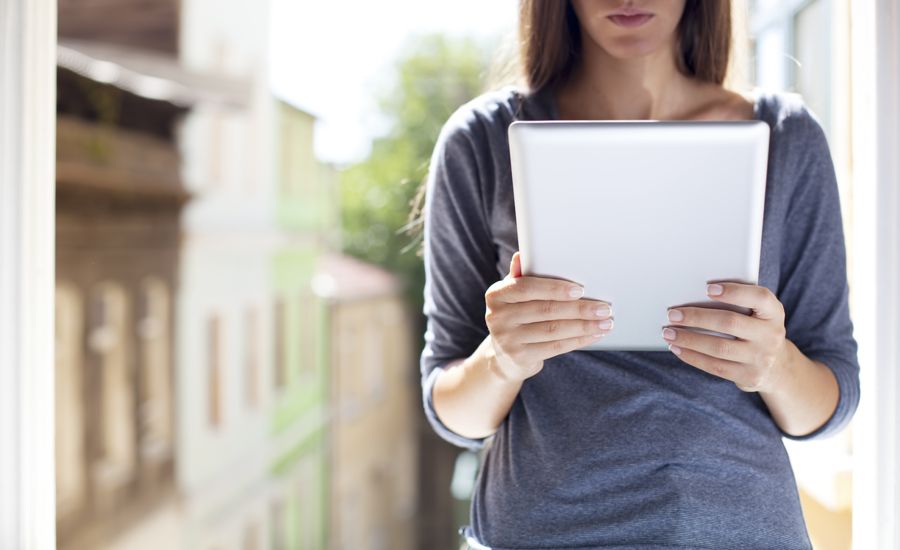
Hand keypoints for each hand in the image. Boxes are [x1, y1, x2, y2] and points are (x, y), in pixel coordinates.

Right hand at [483, 251, 613, 381]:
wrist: (503, 355)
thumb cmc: (515, 317)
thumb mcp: (513, 296)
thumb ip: (520, 277)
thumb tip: (522, 255)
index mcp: (497, 295)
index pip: (526, 287)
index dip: (554, 288)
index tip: (580, 289)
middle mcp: (497, 317)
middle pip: (545, 310)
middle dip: (579, 309)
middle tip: (604, 308)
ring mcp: (507, 339)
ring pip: (553, 330)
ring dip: (584, 326)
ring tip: (605, 322)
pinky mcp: (520, 357)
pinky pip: (555, 347)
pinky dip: (578, 340)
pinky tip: (594, 335)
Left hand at [661, 282, 789, 392]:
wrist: (776, 366)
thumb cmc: (755, 329)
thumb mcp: (757, 313)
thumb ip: (738, 302)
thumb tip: (693, 293)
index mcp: (774, 312)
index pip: (759, 297)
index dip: (734, 292)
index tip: (708, 288)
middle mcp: (771, 335)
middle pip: (730, 322)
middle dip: (697, 317)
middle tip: (672, 314)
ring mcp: (762, 358)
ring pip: (719, 348)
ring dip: (689, 339)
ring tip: (668, 332)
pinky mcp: (749, 377)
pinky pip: (715, 366)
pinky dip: (692, 356)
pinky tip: (677, 348)